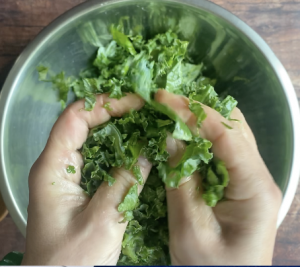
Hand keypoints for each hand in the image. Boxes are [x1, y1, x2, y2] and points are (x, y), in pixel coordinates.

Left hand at [22, 94, 151, 264]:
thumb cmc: (72, 259)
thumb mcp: (103, 220)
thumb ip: (125, 182)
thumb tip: (147, 151)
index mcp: (53, 167)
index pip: (75, 118)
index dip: (105, 104)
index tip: (136, 102)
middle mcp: (57, 164)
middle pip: (83, 123)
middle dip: (113, 111)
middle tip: (145, 109)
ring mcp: (68, 174)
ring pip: (91, 139)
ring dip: (117, 128)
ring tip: (144, 121)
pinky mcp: (79, 185)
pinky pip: (98, 157)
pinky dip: (117, 148)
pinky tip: (136, 147)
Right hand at [155, 90, 281, 264]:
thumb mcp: (190, 230)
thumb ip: (180, 181)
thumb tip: (170, 136)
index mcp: (254, 188)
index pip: (226, 134)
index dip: (193, 112)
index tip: (163, 99)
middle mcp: (259, 176)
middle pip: (234, 126)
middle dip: (198, 109)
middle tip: (165, 104)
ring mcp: (251, 178)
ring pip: (230, 133)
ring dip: (201, 120)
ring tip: (171, 113)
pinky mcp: (240, 182)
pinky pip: (224, 149)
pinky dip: (202, 136)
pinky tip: (183, 135)